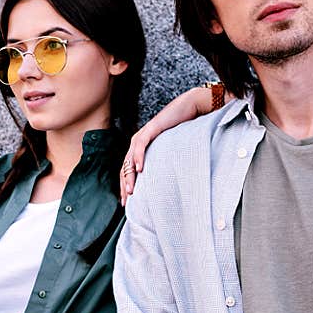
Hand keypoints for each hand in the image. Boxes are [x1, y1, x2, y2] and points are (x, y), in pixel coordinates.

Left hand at [120, 86, 215, 205]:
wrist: (188, 108)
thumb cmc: (182, 130)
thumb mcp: (170, 151)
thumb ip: (164, 162)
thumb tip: (166, 182)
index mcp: (140, 149)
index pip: (128, 171)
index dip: (125, 187)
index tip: (127, 203)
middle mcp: (137, 142)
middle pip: (125, 167)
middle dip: (124, 186)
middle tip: (126, 202)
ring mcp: (142, 135)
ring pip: (130, 159)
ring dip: (129, 176)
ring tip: (131, 190)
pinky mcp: (151, 129)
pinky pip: (141, 144)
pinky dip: (138, 157)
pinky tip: (140, 169)